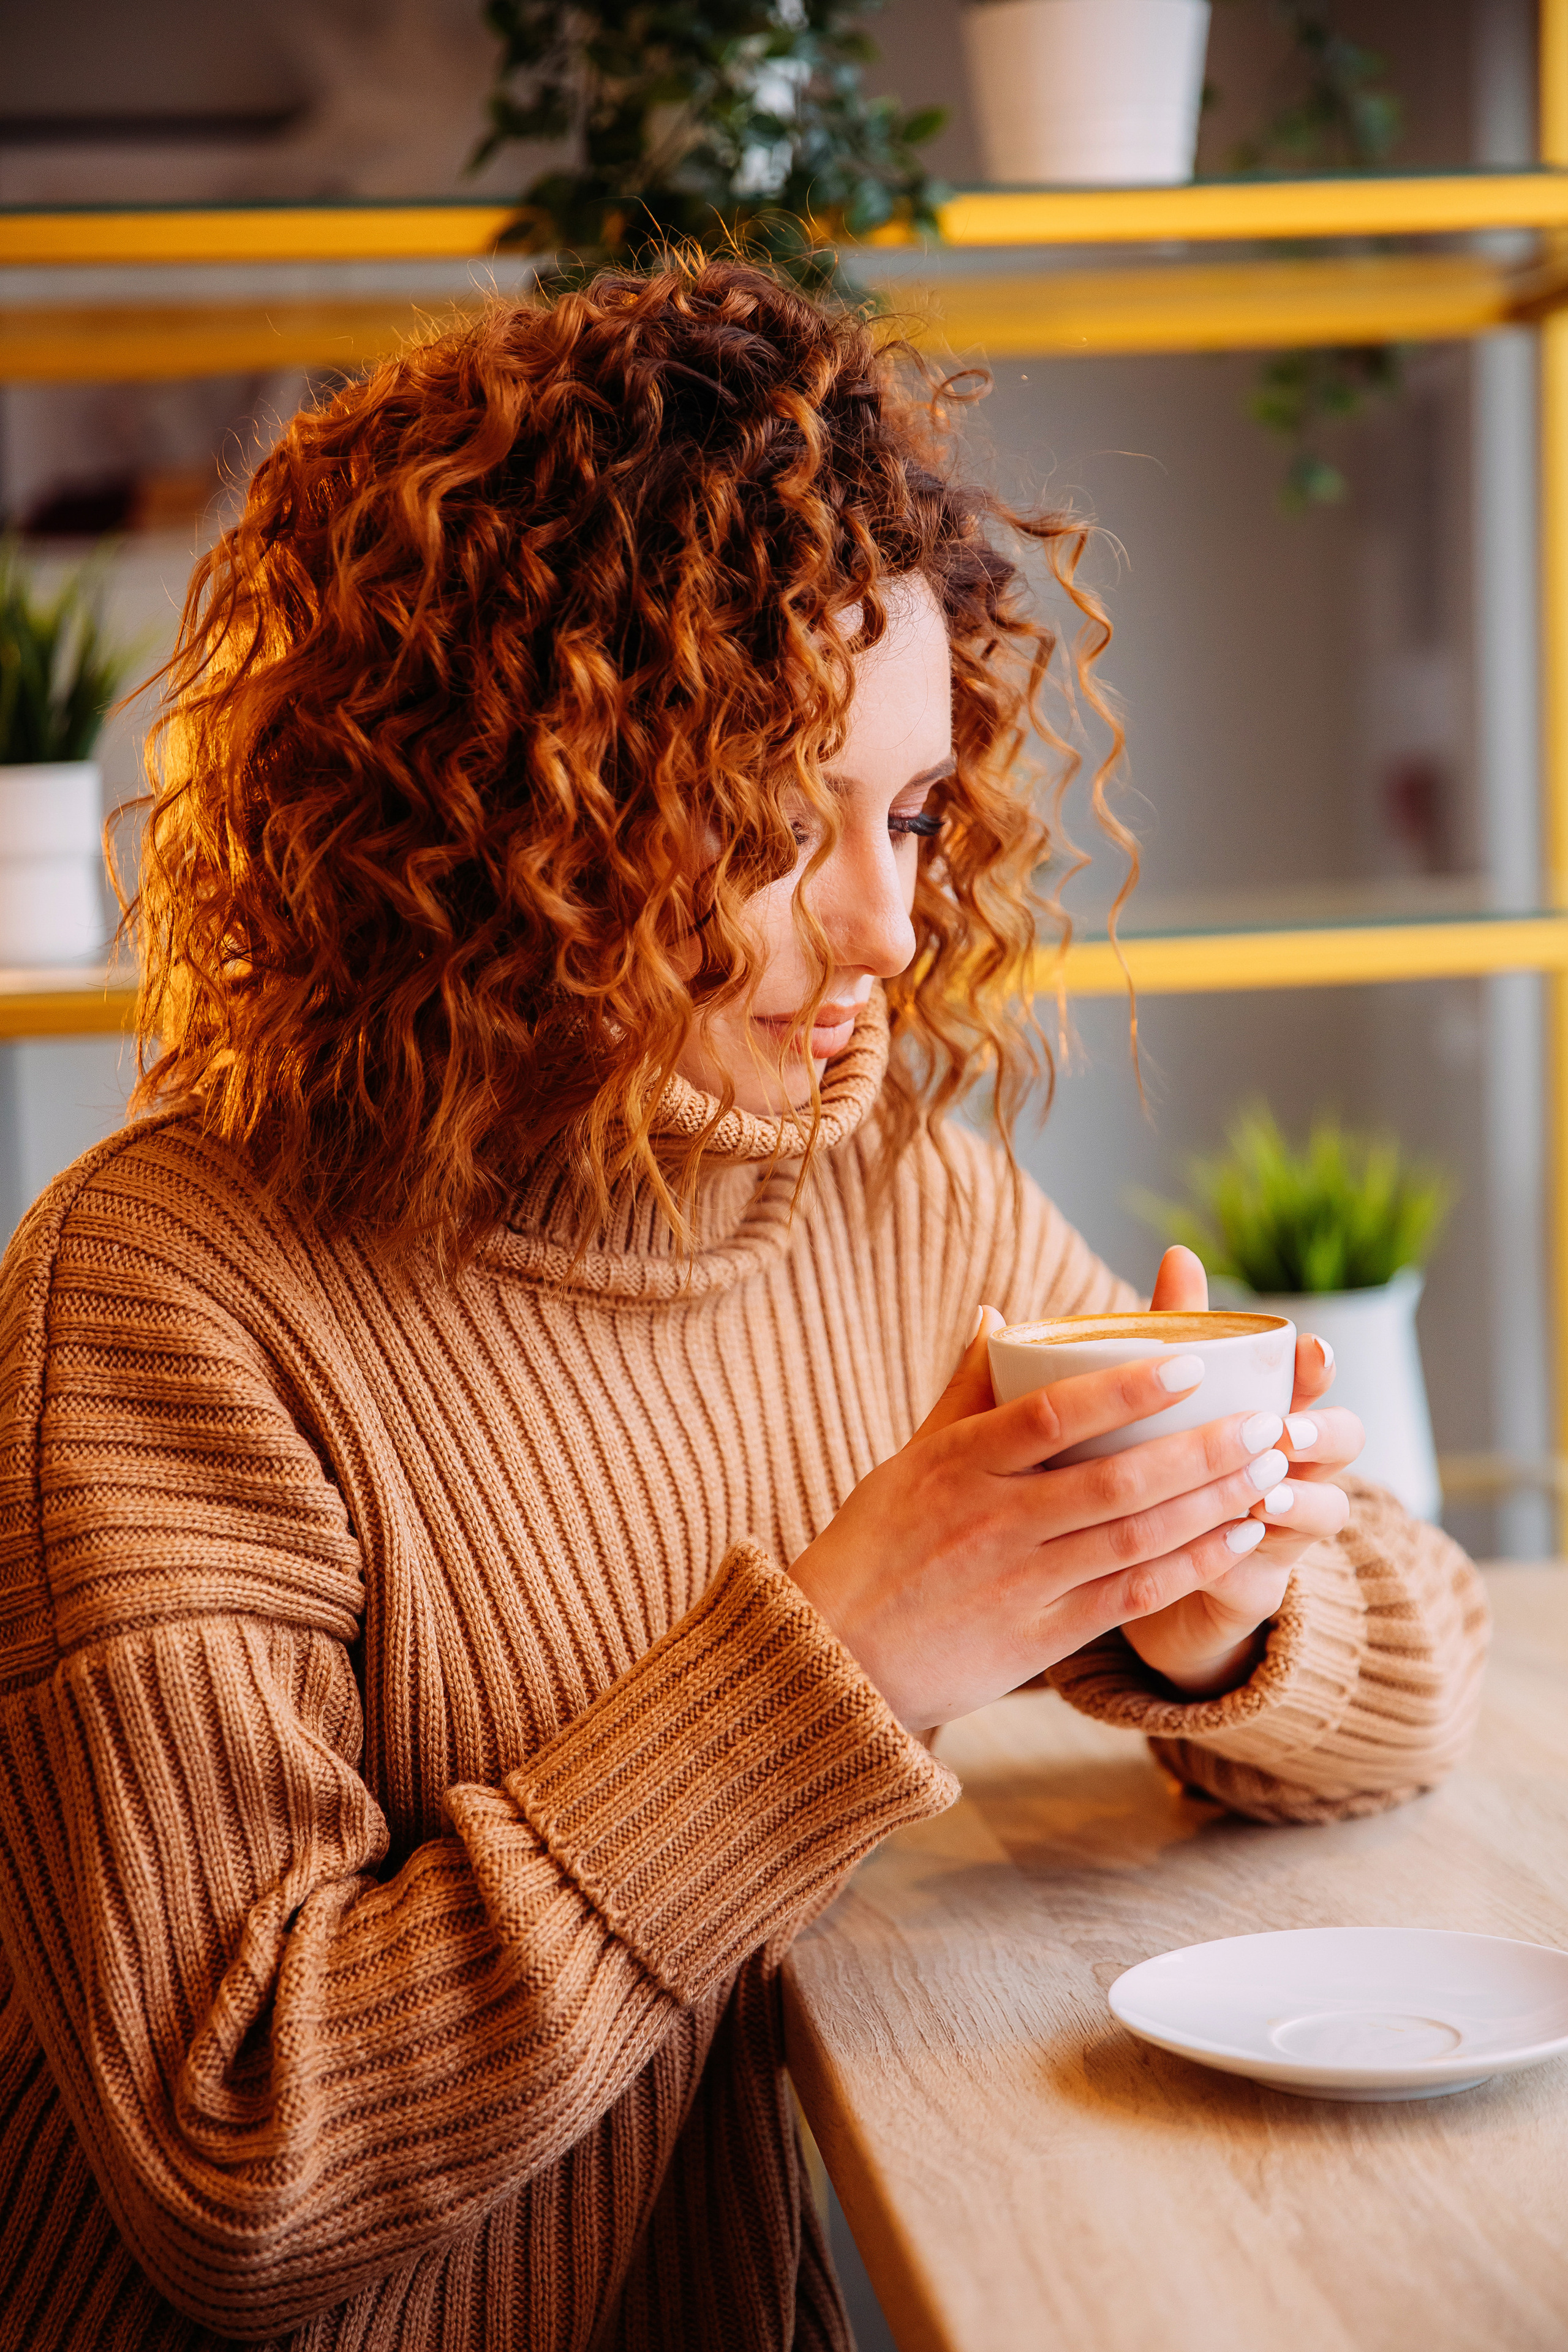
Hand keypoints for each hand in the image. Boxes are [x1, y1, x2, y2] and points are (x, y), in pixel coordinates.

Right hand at [788, 1299, 1317, 1732]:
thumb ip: (962, 1389)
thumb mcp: (907, 1459)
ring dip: (1212, 1505)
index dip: (1127, 1388)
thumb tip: (1000, 1313)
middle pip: (1116, 1480)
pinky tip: (1238, 1536)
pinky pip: (1130, 1597)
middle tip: (1268, 1423)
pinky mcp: (1039, 1639)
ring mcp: (1019, 1582)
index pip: (1053, 1414)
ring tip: (1272, 1471)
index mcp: (958, 1463)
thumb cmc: (872, 1547)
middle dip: (1202, 1451)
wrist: (836, 1660)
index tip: (1191, 1361)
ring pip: (1135, 1538)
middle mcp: (993, 1520)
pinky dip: (1189, 1565)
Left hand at [1119, 1247, 1364, 1697]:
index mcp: (1273, 1411)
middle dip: (1327, 1432)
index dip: (1319, 1368)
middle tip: (1289, 1431)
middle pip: (1345, 1443)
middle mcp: (1293, 1466)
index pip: (1314, 1380)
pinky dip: (1254, 1554)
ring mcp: (1283, 1527)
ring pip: (1329, 1509)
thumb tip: (1180, 1252)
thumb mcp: (1165, 1396)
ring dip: (1304, 1498)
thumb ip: (1178, 1330)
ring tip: (1265, 1493)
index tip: (1309, 1351)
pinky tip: (1228, 1541)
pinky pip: (1270, 1571)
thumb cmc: (1159, 1461)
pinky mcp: (1254, 1583)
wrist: (1131, 1562)